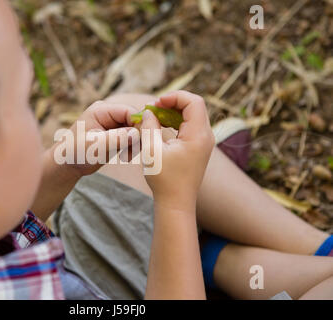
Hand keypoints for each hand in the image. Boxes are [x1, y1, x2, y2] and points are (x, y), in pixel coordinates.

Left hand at [51, 100, 138, 176]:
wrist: (67, 164)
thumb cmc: (75, 153)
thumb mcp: (95, 146)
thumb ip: (116, 138)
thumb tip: (136, 133)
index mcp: (101, 110)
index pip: (128, 111)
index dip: (138, 124)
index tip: (140, 141)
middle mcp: (109, 114)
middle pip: (134, 120)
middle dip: (137, 136)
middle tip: (131, 153)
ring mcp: (113, 124)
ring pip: (135, 130)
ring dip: (135, 144)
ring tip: (126, 157)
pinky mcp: (116, 134)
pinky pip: (132, 137)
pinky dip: (132, 147)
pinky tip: (124, 157)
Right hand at [140, 90, 214, 209]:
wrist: (176, 202)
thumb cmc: (164, 179)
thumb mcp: (152, 150)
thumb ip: (150, 126)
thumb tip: (149, 112)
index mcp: (198, 135)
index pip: (193, 102)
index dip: (175, 97)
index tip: (156, 103)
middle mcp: (206, 136)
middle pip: (195, 106)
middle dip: (173, 102)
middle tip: (154, 109)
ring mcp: (204, 142)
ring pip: (192, 115)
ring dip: (174, 112)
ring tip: (155, 117)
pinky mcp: (199, 148)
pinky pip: (190, 126)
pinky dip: (176, 121)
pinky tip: (162, 127)